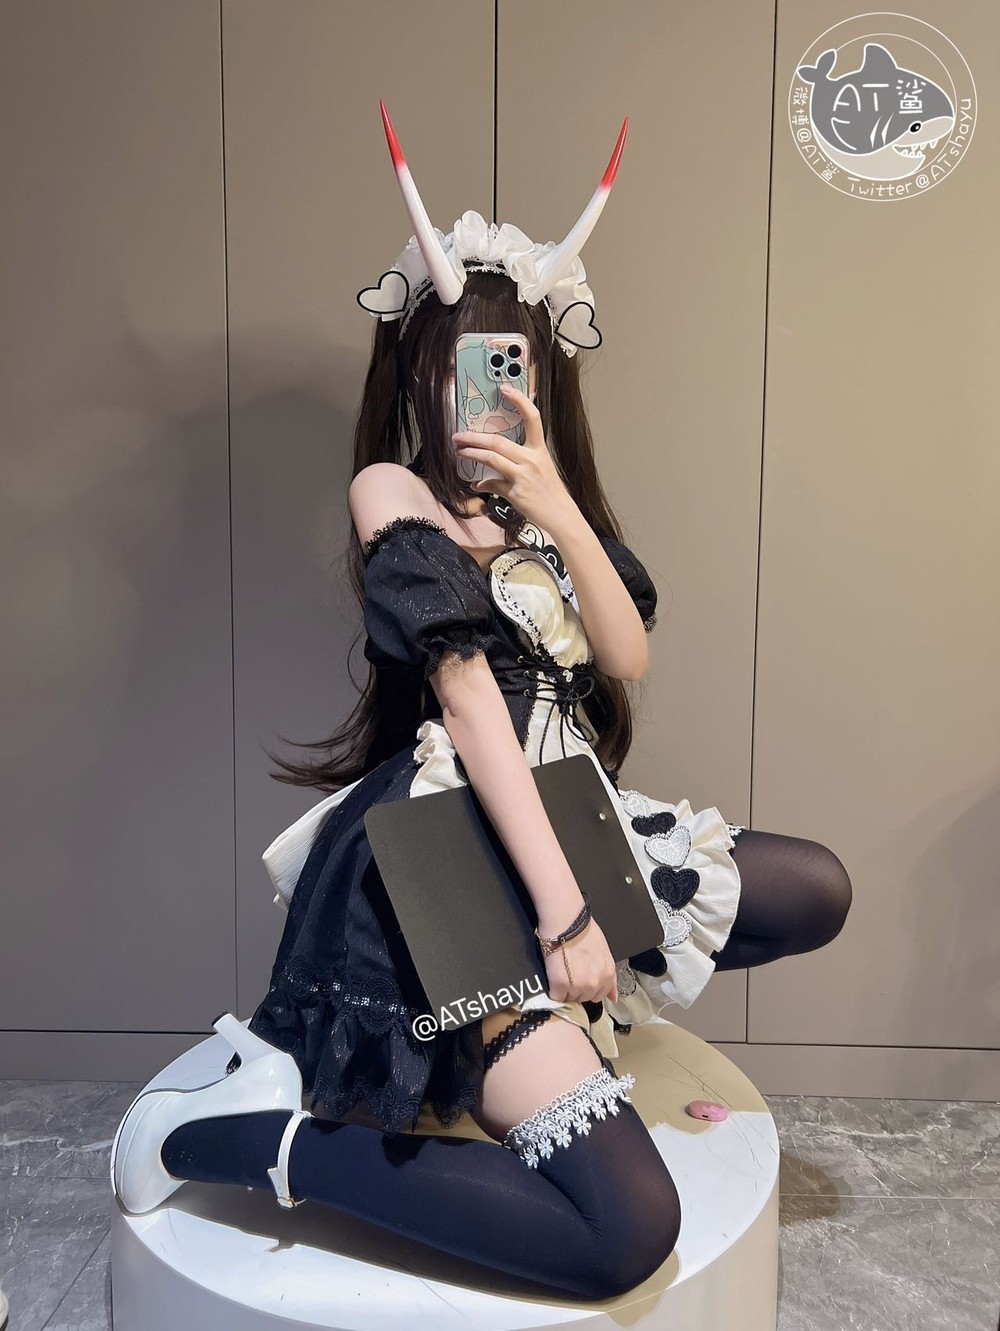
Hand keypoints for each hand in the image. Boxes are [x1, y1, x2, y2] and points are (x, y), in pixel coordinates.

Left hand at [452, 385, 573, 531]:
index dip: (520, 401)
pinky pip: (493, 484)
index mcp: (539, 449)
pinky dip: (482, 484)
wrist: (560, 514)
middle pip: (498, 441)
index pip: (532, 418)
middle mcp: (531, 460)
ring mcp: (523, 476)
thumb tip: (502, 452)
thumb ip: (523, 457)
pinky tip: (475, 484)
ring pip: (491, 458)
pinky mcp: (516, 493)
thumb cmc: (550, 490)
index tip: (505, 389)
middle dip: (474, 437)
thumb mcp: (542, 467)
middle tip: (458, 436)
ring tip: (459, 451)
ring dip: (471, 453)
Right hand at [541, 918, 619, 1005]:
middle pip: (583, 998)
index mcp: (608, 974)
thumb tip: (614, 997)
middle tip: (570, 971)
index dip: (588, 987)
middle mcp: (596, 983)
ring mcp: (578, 986)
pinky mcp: (560, 985)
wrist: (566, 920)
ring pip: (569, 998)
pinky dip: (553, 989)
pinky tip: (553, 975)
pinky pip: (556, 997)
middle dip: (576, 988)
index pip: (598, 995)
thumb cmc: (583, 930)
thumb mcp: (605, 952)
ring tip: (562, 970)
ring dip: (564, 989)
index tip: (580, 978)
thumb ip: (611, 977)